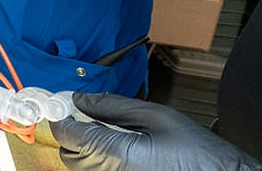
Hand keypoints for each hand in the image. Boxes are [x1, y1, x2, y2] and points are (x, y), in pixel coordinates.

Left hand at [49, 93, 261, 170]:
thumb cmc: (200, 154)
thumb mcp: (157, 116)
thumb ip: (113, 106)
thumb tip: (81, 98)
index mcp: (118, 155)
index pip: (69, 136)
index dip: (62, 118)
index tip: (64, 105)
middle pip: (70, 155)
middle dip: (73, 135)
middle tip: (88, 117)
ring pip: (82, 169)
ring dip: (86, 150)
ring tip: (108, 134)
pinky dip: (99, 163)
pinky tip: (117, 151)